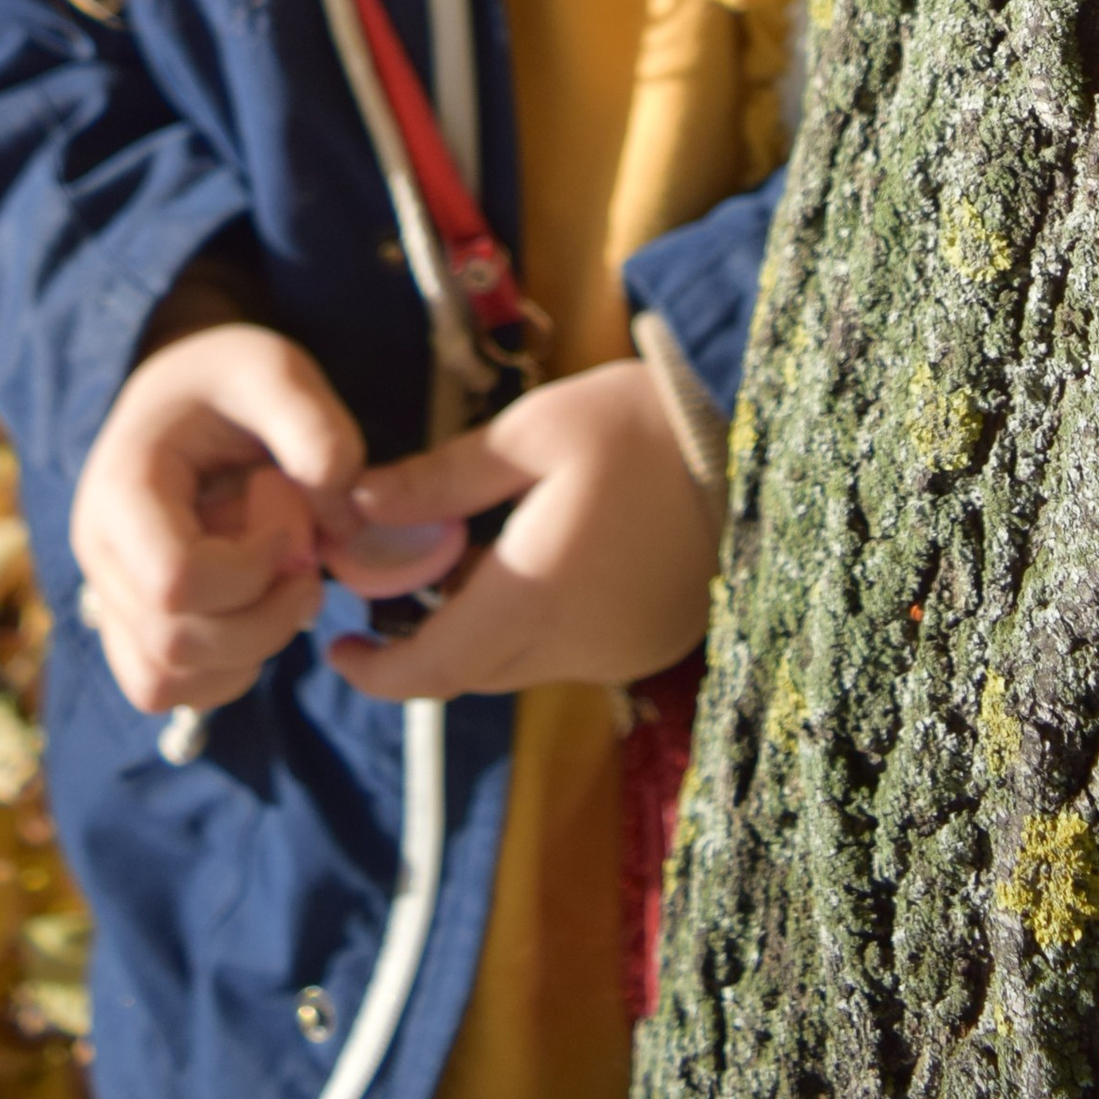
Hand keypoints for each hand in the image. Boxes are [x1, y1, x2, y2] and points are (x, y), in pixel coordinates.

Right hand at [71, 323, 386, 718]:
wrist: (184, 394)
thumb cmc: (226, 380)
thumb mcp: (274, 369)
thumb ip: (313, 424)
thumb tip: (344, 510)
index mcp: (122, 488)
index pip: (174, 581)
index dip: (251, 573)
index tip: (291, 527)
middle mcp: (99, 553)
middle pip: (172, 643)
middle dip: (263, 621)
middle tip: (308, 567)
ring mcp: (109, 596)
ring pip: (164, 682)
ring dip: (246, 652)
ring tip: (279, 587)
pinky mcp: (129, 625)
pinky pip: (165, 689)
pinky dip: (224, 672)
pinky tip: (257, 611)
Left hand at [325, 360, 719, 701]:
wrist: (763, 450)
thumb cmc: (640, 426)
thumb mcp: (532, 433)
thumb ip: (441, 480)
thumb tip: (356, 506)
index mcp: (536, 596)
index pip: (434, 669)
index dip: (376, 671)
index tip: (336, 643)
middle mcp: (573, 646)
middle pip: (468, 673)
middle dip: (416, 642)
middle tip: (385, 586)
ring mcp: (615, 655)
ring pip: (512, 666)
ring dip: (471, 631)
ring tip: (454, 559)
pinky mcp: (643, 646)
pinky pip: (559, 654)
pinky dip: (523, 625)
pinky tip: (526, 562)